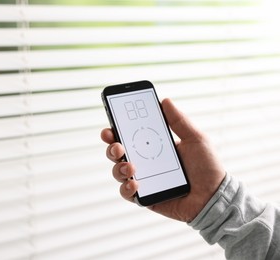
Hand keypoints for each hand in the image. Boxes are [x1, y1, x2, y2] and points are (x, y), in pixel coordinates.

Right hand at [100, 98, 225, 221]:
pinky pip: (127, 193)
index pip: (129, 136)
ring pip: (118, 172)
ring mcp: (144, 180)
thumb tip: (165, 101)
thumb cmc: (207, 168)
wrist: (214, 196)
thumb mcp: (195, 139)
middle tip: (118, 146)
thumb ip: (179, 121)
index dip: (116, 130)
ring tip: (131, 167)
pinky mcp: (145, 197)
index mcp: (154, 147)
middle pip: (118, 153)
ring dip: (118, 168)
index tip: (111, 126)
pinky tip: (135, 184)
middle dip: (112, 148)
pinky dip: (126, 188)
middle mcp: (145, 162)